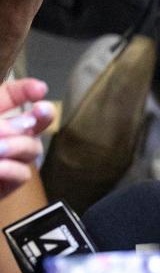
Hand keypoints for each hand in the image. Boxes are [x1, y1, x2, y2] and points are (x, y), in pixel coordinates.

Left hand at [0, 78, 53, 198]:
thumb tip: (23, 123)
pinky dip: (10, 169)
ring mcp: (8, 158)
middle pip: (33, 121)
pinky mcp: (9, 182)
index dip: (25, 91)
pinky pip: (23, 172)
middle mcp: (2, 134)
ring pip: (32, 147)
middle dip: (41, 115)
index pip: (10, 96)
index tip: (40, 89)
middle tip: (40, 111)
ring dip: (17, 145)